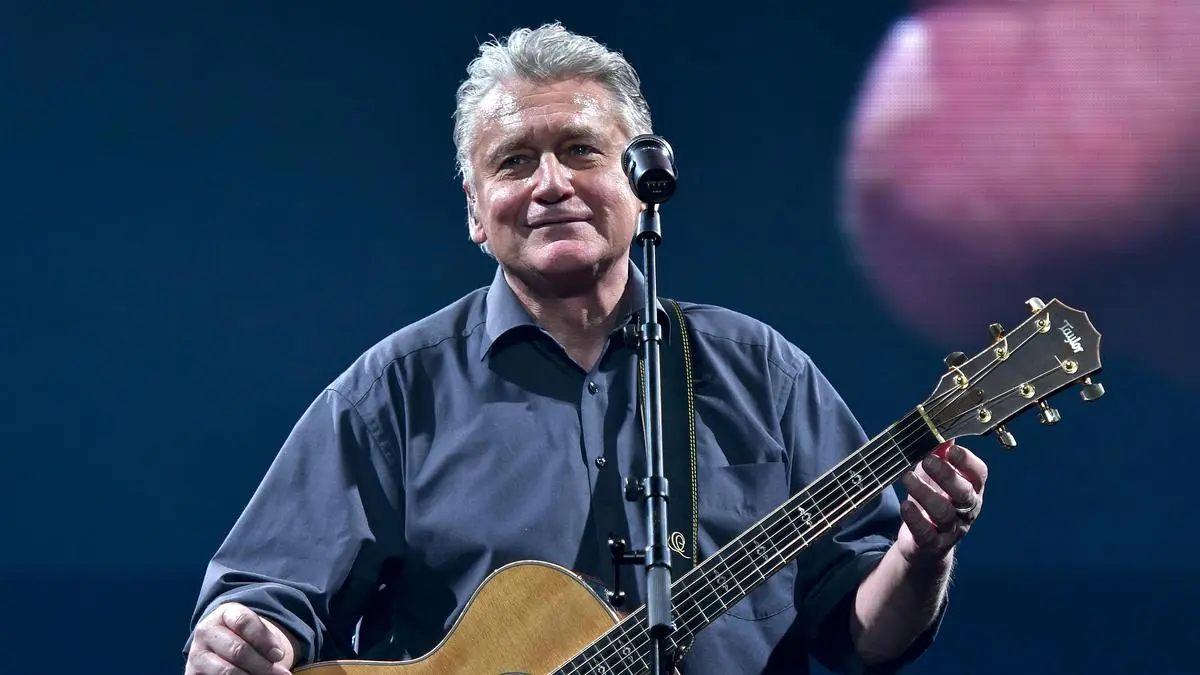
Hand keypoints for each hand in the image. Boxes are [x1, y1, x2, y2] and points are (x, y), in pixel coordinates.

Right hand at [186, 602, 291, 674]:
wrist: (219, 647)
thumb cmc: (244, 637)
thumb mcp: (254, 630)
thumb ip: (264, 640)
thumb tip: (277, 658)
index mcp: (224, 613)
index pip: (244, 623)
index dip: (265, 640)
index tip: (279, 654)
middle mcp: (206, 631)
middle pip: (238, 650)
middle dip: (263, 665)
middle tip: (281, 674)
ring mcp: (196, 654)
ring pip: (227, 671)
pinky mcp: (192, 674)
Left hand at [897, 442, 987, 564]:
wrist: (925, 544)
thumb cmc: (933, 501)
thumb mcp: (936, 476)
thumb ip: (939, 454)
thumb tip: (940, 428)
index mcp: (971, 489)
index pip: (979, 474)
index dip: (967, 461)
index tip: (952, 449)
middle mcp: (966, 510)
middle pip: (964, 494)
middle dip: (947, 476)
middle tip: (928, 461)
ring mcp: (951, 529)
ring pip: (944, 513)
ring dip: (925, 493)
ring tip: (907, 477)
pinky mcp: (932, 544)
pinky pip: (926, 534)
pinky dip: (915, 519)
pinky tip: (905, 505)